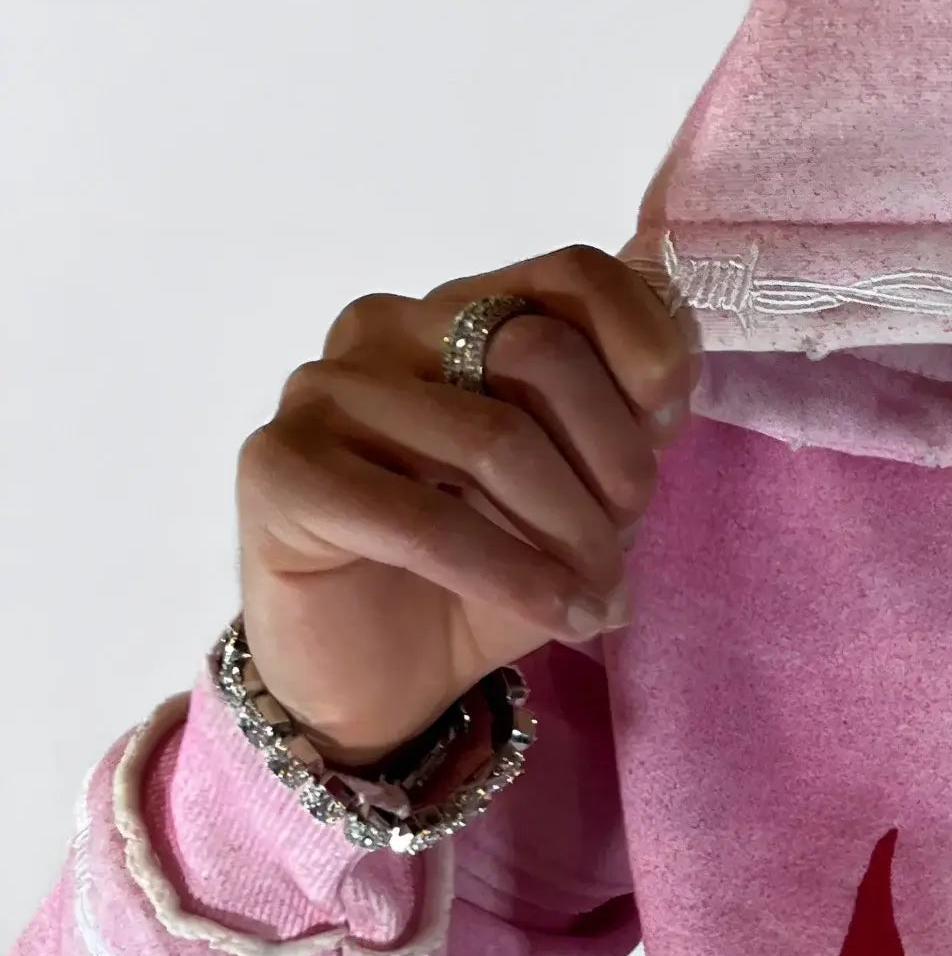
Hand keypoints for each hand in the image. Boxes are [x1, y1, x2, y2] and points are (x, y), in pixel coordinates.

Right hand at [237, 248, 698, 761]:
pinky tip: (559, 614)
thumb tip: (666, 388)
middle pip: (539, 352)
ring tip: (596, 602)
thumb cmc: (484, 580)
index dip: (644, 346)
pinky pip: (423, 518)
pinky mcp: (280, 467)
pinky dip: (511, 575)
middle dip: (611, 464)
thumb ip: (615, 426)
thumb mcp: (577, 497)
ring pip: (492, 438)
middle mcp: (388, 328)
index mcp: (463, 312)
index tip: (668, 430)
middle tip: (621, 550)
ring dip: (569, 536)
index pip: (573, 274)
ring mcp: (324, 389)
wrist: (379, 681)